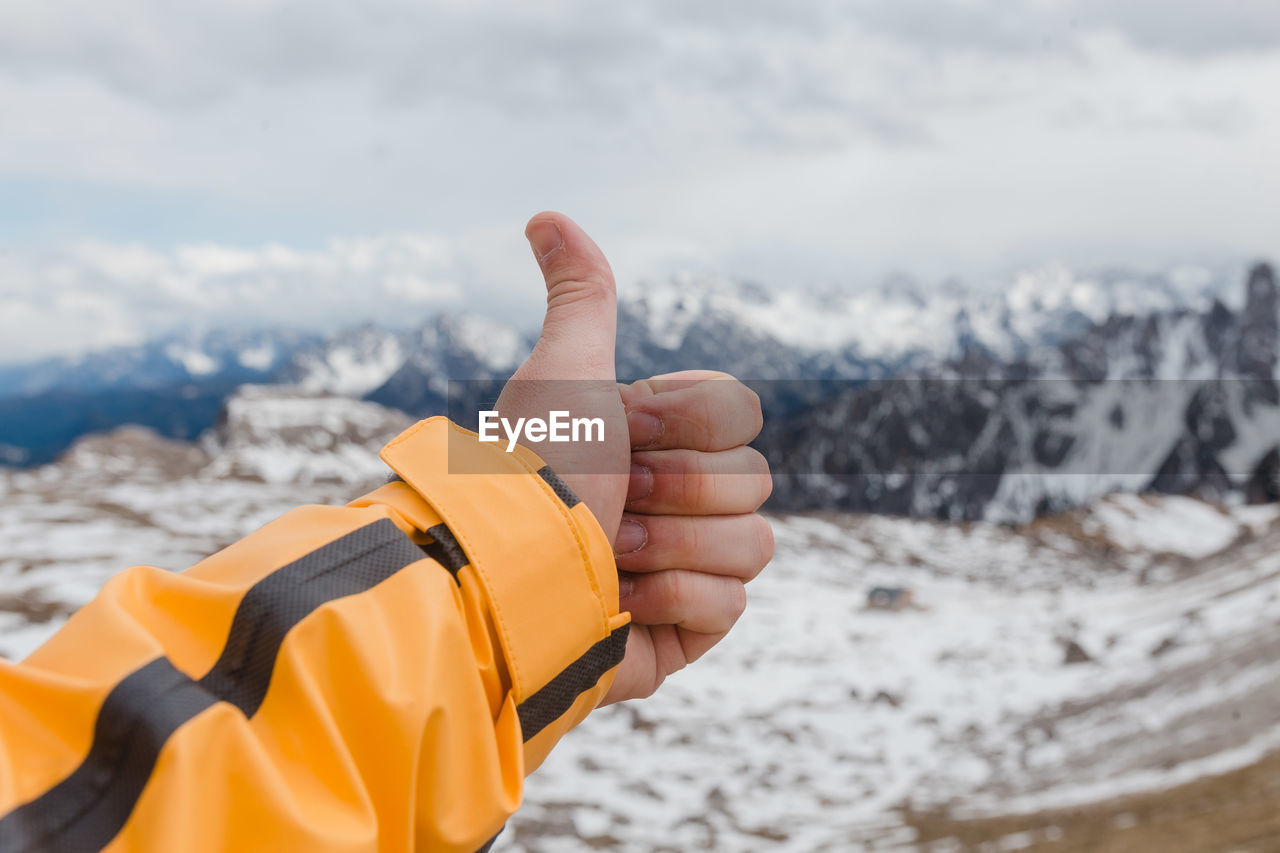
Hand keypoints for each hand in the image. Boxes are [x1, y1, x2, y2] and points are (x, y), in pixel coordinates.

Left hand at [496, 212, 773, 704]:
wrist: (510, 584)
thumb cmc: (536, 473)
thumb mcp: (565, 375)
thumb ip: (583, 298)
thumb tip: (545, 214)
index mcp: (654, 440)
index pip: (738, 413)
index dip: (687, 423)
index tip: (625, 432)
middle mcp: (674, 500)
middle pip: (754, 478)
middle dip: (678, 489)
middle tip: (613, 500)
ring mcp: (685, 566)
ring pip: (753, 544)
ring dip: (675, 545)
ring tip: (612, 555)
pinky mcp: (689, 630)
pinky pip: (733, 604)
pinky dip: (675, 599)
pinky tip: (622, 602)